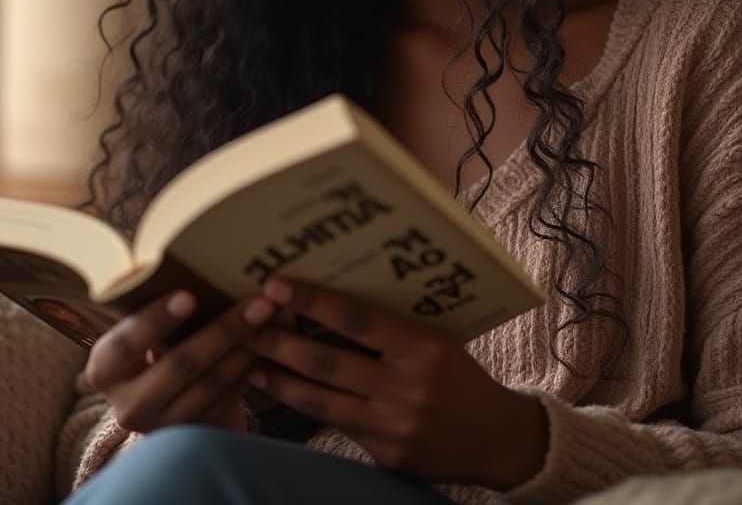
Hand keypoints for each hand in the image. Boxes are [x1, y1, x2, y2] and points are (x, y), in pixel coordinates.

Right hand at [83, 289, 277, 434]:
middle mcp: (129, 405)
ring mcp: (164, 427)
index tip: (189, 296)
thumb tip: (147, 264)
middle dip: (225, 331)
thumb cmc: (154, 345)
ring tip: (275, 318)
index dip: (155, 320)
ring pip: (212, 384)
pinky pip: (231, 401)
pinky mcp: (197, 436)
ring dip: (248, 349)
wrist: (169, 401)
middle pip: (180, 364)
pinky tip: (275, 344)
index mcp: (105, 369)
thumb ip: (139, 297)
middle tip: (260, 303)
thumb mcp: (138, 327)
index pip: (125, 344)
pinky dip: (253, 369)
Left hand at [243, 277, 548, 489]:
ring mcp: (394, 427)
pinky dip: (302, 408)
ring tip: (248, 360)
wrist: (497, 438)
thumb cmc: (459, 374)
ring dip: (279, 379)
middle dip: (279, 341)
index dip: (313, 301)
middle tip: (245, 322)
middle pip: (327, 362)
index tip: (276, 284)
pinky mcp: (385, 457)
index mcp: (423, 348)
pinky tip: (280, 392)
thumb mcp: (435, 340)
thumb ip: (390, 327)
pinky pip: (333, 427)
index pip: (357, 319)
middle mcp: (407, 388)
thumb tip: (329, 299)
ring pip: (320, 401)